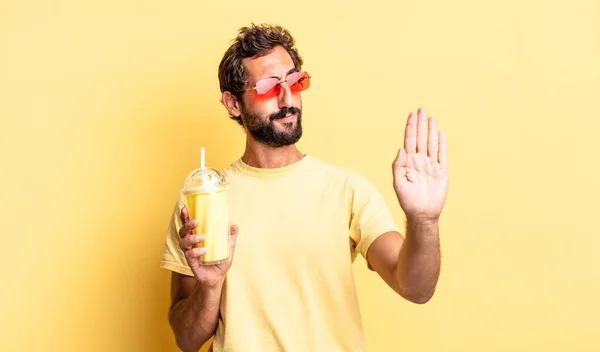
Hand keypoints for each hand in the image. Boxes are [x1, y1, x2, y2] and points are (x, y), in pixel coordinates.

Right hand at [178, 207, 238, 286]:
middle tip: (196, 222)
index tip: (186, 208)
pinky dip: (195, 252)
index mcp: (197, 237)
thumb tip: (234, 225)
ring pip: (183, 242)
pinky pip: (189, 255)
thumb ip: (231, 236)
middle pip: (183, 231)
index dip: (185, 216)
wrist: (218, 278)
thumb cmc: (220, 261)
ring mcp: (190, 253)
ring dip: (191, 238)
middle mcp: (191, 244)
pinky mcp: (191, 263)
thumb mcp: (228, 247)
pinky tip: (204, 251)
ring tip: (202, 237)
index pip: (188, 224)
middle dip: (187, 224)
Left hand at [393, 107, 447, 221]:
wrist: (422, 214)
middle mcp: (419, 161)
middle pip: (421, 138)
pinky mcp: (441, 171)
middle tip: (421, 108)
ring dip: (431, 130)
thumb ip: (398, 166)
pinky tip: (440, 133)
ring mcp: (431, 165)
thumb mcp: (398, 183)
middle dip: (420, 123)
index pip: (409, 140)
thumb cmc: (407, 200)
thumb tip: (401, 149)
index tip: (412, 114)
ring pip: (432, 143)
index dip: (410, 127)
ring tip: (431, 117)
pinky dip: (442, 144)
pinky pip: (442, 155)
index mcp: (408, 162)